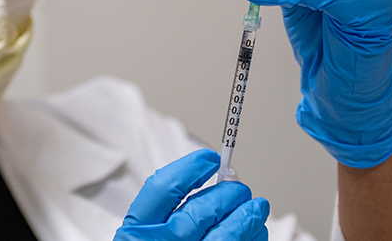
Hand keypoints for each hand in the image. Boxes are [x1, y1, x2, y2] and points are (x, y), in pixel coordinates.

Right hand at [114, 150, 268, 240]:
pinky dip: (252, 240)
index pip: (163, 189)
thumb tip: (216, 181)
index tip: (211, 158)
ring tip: (257, 207)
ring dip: (248, 217)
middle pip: (199, 211)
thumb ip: (170, 213)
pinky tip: (256, 232)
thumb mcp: (147, 238)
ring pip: (224, 235)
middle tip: (239, 189)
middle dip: (227, 194)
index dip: (190, 169)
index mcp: (135, 234)